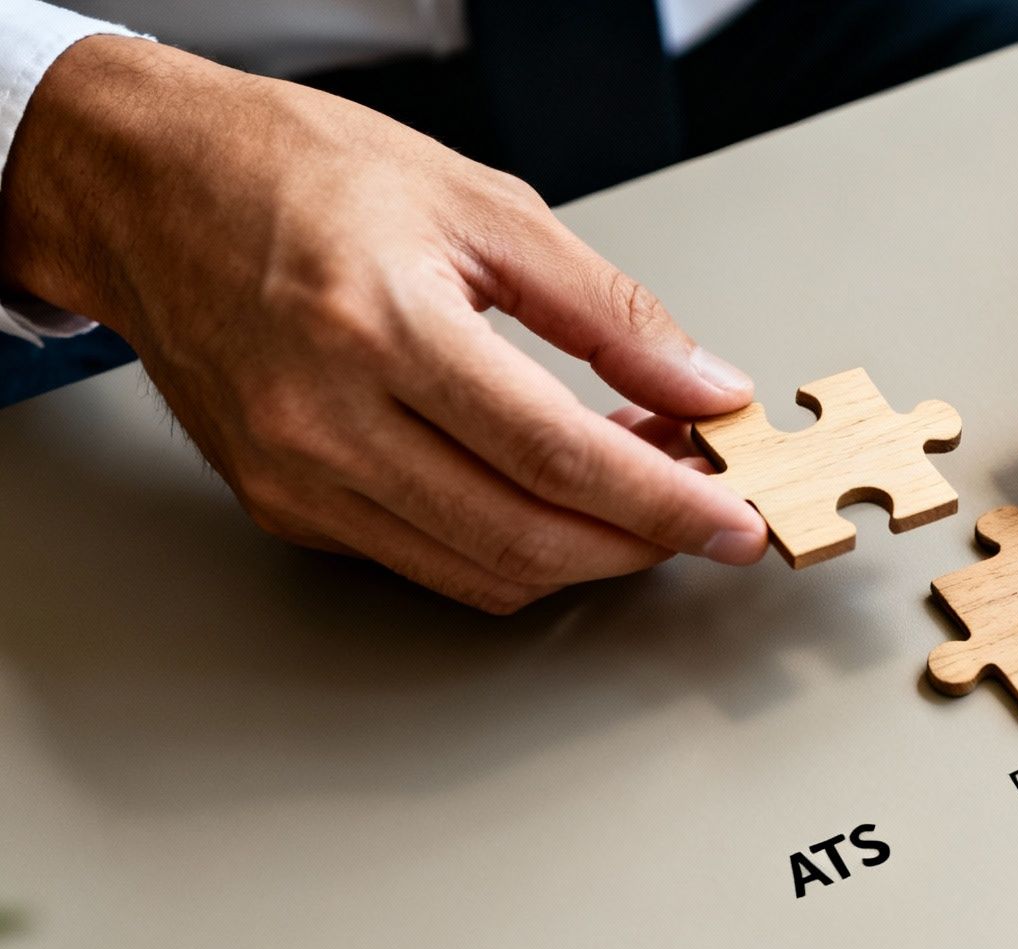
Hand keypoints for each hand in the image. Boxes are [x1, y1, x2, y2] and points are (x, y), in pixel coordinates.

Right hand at [0, 36, 767, 612]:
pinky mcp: (283, 506)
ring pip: (480, 571)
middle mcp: (324, 419)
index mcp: (381, 326)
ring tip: (637, 488)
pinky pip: (425, 561)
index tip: (733, 518)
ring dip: (582, 549)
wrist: (148, 188)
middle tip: (702, 508)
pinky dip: (509, 545)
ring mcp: (296, 477)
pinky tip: (550, 492)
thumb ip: (610, 312)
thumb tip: (705, 385)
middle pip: (524, 536)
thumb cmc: (301, 173)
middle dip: (638, 542)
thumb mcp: (483, 204)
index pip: (556, 454)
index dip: (663, 501)